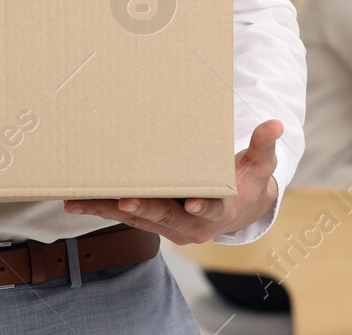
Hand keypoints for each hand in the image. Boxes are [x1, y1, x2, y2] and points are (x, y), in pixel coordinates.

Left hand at [62, 119, 283, 245]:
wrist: (237, 209)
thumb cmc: (246, 180)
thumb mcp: (259, 164)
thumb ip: (264, 145)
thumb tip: (275, 124)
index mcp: (219, 209)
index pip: (210, 208)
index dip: (202, 204)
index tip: (193, 200)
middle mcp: (192, 225)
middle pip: (165, 216)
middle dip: (145, 208)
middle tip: (124, 200)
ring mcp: (170, 227)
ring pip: (138, 219)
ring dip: (110, 210)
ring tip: (80, 203)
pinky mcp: (153, 223)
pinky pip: (125, 217)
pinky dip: (103, 210)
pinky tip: (77, 204)